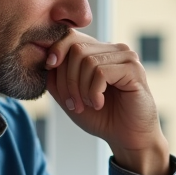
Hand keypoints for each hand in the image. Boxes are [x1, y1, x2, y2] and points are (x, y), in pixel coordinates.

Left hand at [44, 31, 170, 174]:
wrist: (128, 138)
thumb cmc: (102, 118)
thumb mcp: (70, 97)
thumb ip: (56, 78)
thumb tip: (42, 59)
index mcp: (100, 51)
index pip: (71, 36)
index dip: (56, 51)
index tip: (48, 68)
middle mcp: (114, 49)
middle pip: (76, 48)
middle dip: (67, 79)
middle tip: (73, 103)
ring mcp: (126, 58)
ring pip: (88, 61)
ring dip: (81, 89)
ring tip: (88, 104)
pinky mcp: (133, 70)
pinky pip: (101, 72)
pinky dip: (94, 92)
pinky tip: (99, 104)